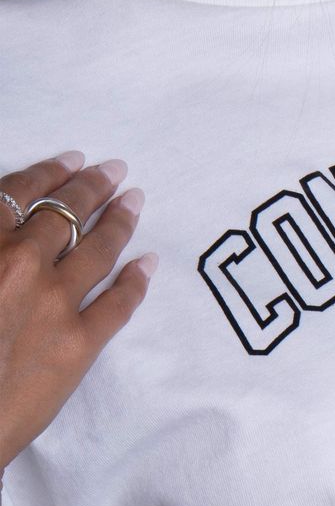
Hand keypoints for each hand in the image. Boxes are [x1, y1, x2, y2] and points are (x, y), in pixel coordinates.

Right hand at [0, 152, 157, 469]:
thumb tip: (4, 221)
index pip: (21, 195)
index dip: (50, 174)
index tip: (74, 160)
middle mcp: (22, 264)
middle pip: (67, 214)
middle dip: (93, 187)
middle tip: (115, 170)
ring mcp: (54, 304)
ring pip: (99, 248)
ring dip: (120, 219)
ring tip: (136, 199)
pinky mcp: (77, 345)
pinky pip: (118, 304)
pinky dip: (137, 280)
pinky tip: (149, 262)